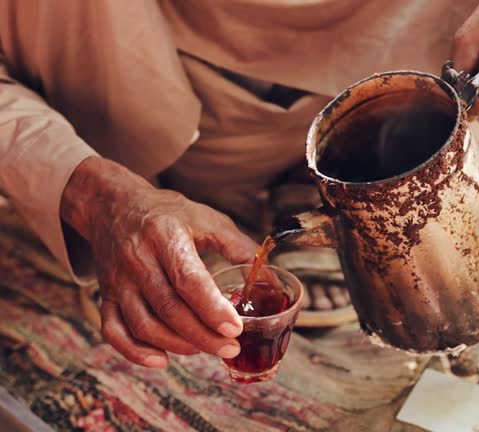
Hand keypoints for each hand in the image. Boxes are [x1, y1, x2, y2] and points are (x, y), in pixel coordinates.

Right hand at [61, 157, 256, 367]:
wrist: (112, 205)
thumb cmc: (167, 212)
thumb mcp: (205, 218)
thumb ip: (238, 246)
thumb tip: (269, 278)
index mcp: (166, 237)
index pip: (188, 280)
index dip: (212, 308)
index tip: (236, 328)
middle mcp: (138, 260)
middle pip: (169, 308)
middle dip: (203, 335)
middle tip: (230, 347)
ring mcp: (119, 280)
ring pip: (144, 324)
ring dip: (176, 344)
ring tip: (206, 348)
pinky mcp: (107, 294)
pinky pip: (114, 331)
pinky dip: (135, 351)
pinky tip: (162, 359)